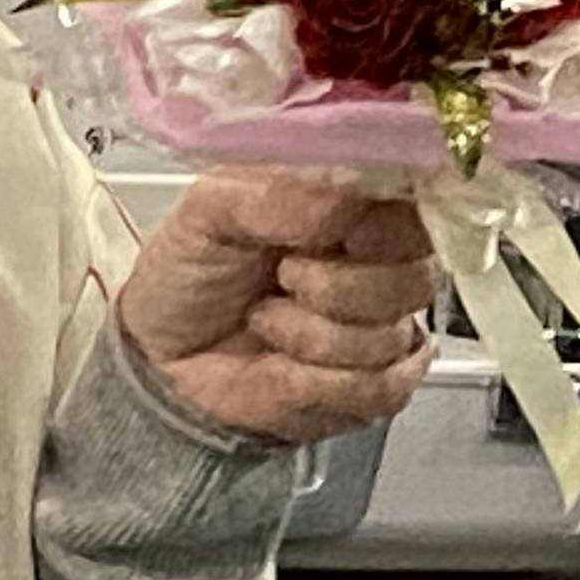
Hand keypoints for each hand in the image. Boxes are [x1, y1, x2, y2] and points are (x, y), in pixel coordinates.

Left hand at [119, 169, 436, 446]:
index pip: (418, 200)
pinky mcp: (377, 386)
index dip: (389, 222)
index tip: (344, 234)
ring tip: (267, 320)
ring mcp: (384, 325)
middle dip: (337, 286)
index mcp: (351, 204)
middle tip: (284, 276)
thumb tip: (345, 196)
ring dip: (313, 337)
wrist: (162, 366)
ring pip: (393, 333)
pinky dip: (320, 383)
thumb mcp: (211, 210)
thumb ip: (276, 191)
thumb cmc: (187, 278)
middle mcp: (379, 261)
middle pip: (416, 273)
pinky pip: (382, 387)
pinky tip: (286, 365)